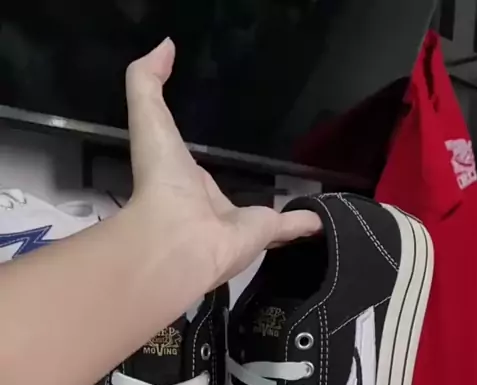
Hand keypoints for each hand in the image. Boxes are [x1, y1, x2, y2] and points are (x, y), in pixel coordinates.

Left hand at [125, 38, 321, 286]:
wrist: (178, 238)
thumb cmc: (161, 179)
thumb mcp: (147, 118)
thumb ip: (147, 81)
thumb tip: (165, 46)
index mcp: (185, 183)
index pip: (194, 171)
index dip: (197, 163)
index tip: (209, 155)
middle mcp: (212, 206)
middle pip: (229, 195)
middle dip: (240, 188)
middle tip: (259, 176)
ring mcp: (240, 224)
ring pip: (263, 215)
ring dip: (277, 212)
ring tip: (298, 195)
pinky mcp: (265, 233)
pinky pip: (290, 226)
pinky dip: (306, 223)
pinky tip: (321, 219)